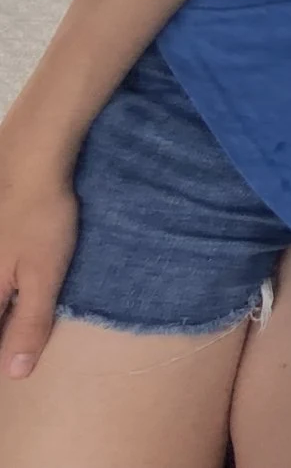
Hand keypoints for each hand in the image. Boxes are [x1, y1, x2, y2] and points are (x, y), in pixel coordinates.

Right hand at [0, 158, 77, 378]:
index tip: (12, 357)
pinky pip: (0, 269)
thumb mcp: (44, 275)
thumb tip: (14, 373)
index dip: (3, 348)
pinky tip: (15, 274)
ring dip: (7, 304)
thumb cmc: (40, 218)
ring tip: (15, 307)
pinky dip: (5, 278)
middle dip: (6, 324)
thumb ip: (29, 323)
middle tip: (16, 329)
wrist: (30, 159)